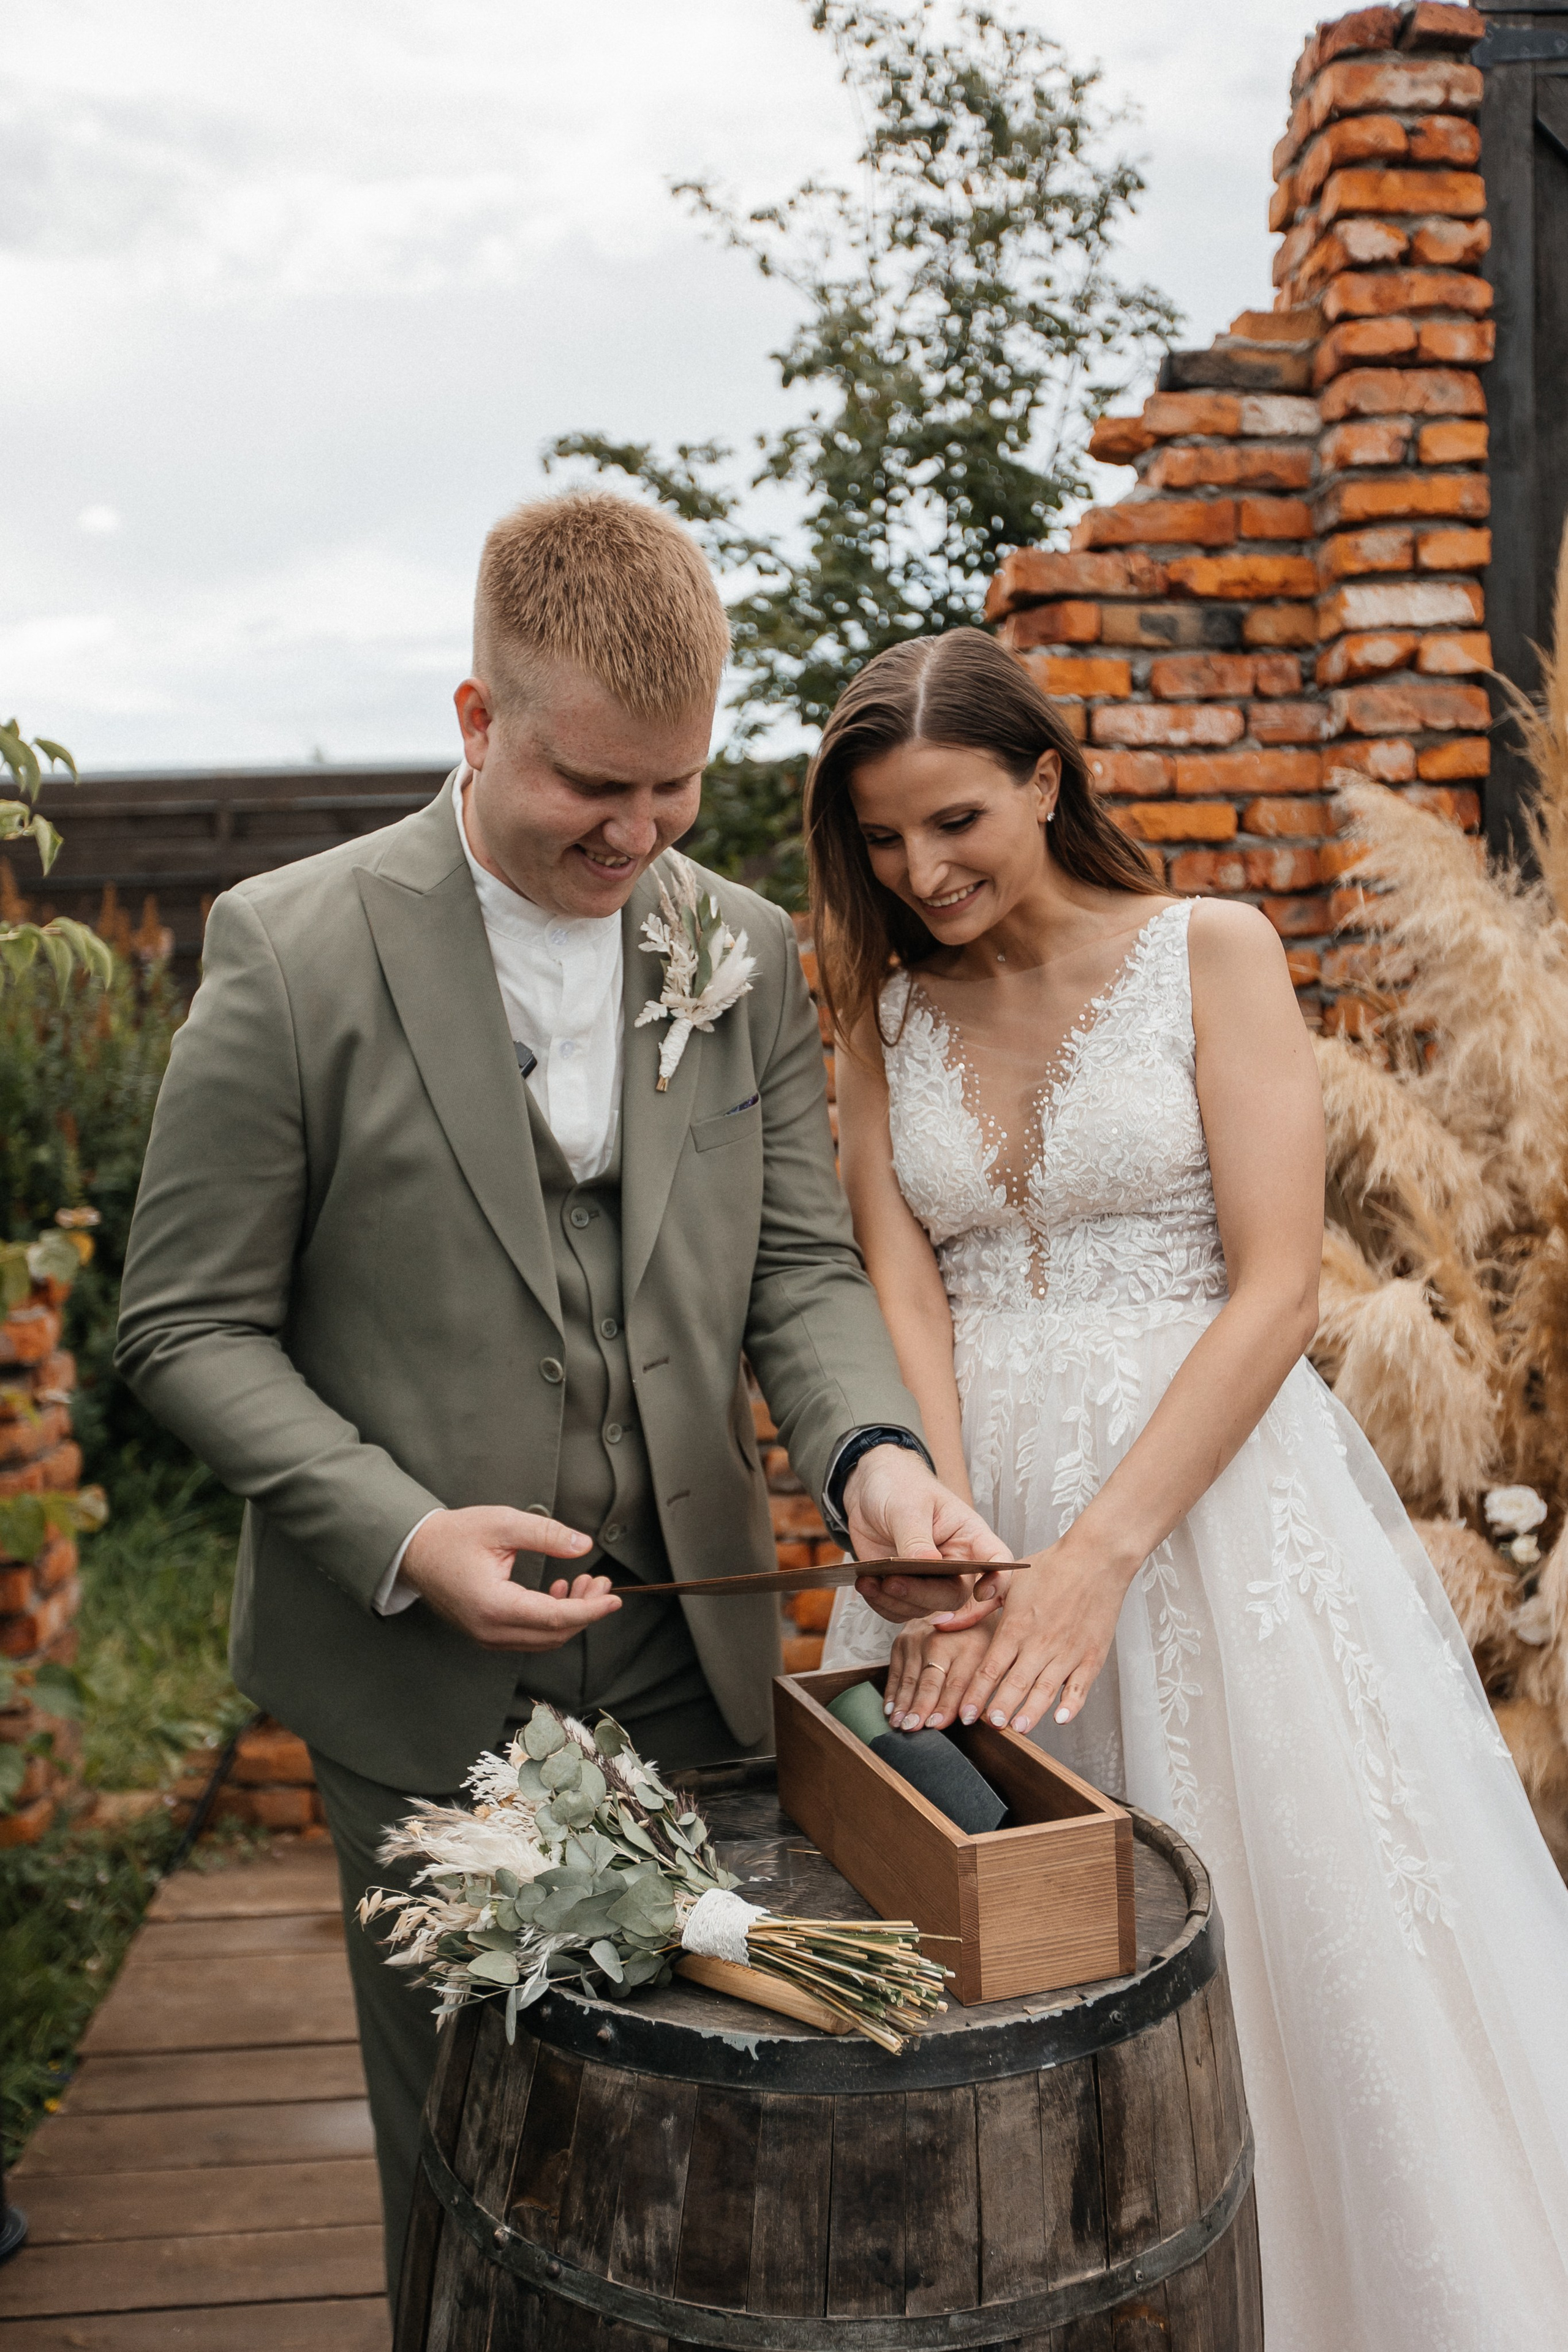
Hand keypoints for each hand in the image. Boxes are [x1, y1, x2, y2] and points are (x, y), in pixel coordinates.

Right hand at [400, 1507, 620, 1652]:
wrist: (415, 1551)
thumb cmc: (453, 1536)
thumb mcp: (502, 1523)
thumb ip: (546, 1534)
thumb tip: (582, 1544)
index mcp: (493, 1606)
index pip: (555, 1618)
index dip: (590, 1610)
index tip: (614, 1597)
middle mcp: (489, 1630)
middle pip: (553, 1634)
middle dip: (585, 1611)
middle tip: (600, 1581)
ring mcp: (486, 1636)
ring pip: (542, 1639)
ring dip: (569, 1616)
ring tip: (582, 1583)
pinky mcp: (486, 1634)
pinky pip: (528, 1636)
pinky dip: (550, 1620)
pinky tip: (557, 1593)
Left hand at [843, 1444, 1010, 1623]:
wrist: (868, 1489)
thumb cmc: (899, 1486)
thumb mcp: (908, 1506)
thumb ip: (916, 1539)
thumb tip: (926, 1566)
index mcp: (969, 1535)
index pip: (997, 1560)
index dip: (998, 1580)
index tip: (982, 1592)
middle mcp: (955, 1563)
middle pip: (954, 1595)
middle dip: (923, 1594)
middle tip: (892, 1581)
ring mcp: (930, 1579)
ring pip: (924, 1608)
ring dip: (895, 1600)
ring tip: (869, 1581)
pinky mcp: (906, 1588)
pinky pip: (899, 1609)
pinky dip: (881, 1602)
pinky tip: (865, 1583)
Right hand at [883, 1618, 995, 1730]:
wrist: (956, 1596)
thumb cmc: (979, 1631)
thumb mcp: (995, 1646)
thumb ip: (988, 1676)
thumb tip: (982, 1711)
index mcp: (970, 1644)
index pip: (957, 1682)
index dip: (947, 1705)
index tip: (939, 1725)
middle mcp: (941, 1641)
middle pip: (930, 1681)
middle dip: (921, 1706)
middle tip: (914, 1727)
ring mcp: (918, 1640)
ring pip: (910, 1679)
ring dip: (904, 1704)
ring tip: (900, 1725)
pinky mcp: (902, 1641)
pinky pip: (895, 1673)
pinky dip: (892, 1693)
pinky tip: (890, 1711)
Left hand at [940, 1533, 1132, 1734]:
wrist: (1096, 1558)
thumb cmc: (1050, 1568)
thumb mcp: (1007, 1583)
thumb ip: (974, 1606)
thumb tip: (940, 1623)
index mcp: (1016, 1626)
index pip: (990, 1667)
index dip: (976, 1693)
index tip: (965, 1714)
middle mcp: (1040, 1642)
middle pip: (1015, 1683)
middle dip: (1000, 1707)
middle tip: (989, 1726)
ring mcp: (1068, 1651)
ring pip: (1046, 1688)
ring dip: (1031, 1710)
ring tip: (1018, 1727)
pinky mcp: (1092, 1655)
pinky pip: (1081, 1686)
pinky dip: (1072, 1704)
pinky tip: (1060, 1718)